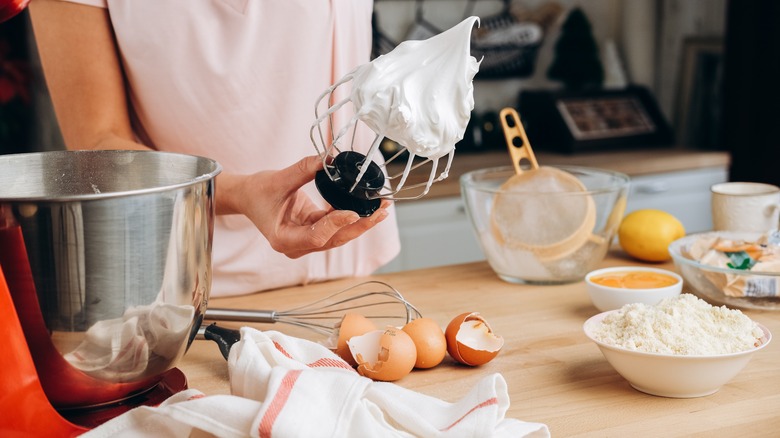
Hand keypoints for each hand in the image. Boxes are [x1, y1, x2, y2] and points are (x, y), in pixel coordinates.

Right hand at [228, 156, 389, 258]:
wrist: (247, 197)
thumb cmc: (257, 192)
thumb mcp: (278, 179)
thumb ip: (304, 169)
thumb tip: (330, 158)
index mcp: (284, 239)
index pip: (316, 235)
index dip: (336, 224)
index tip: (353, 212)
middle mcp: (297, 246)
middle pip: (335, 239)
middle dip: (360, 225)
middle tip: (381, 211)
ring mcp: (306, 241)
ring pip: (339, 236)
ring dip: (361, 222)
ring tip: (382, 208)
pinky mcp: (313, 232)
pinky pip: (336, 227)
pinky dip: (352, 217)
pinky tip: (368, 207)